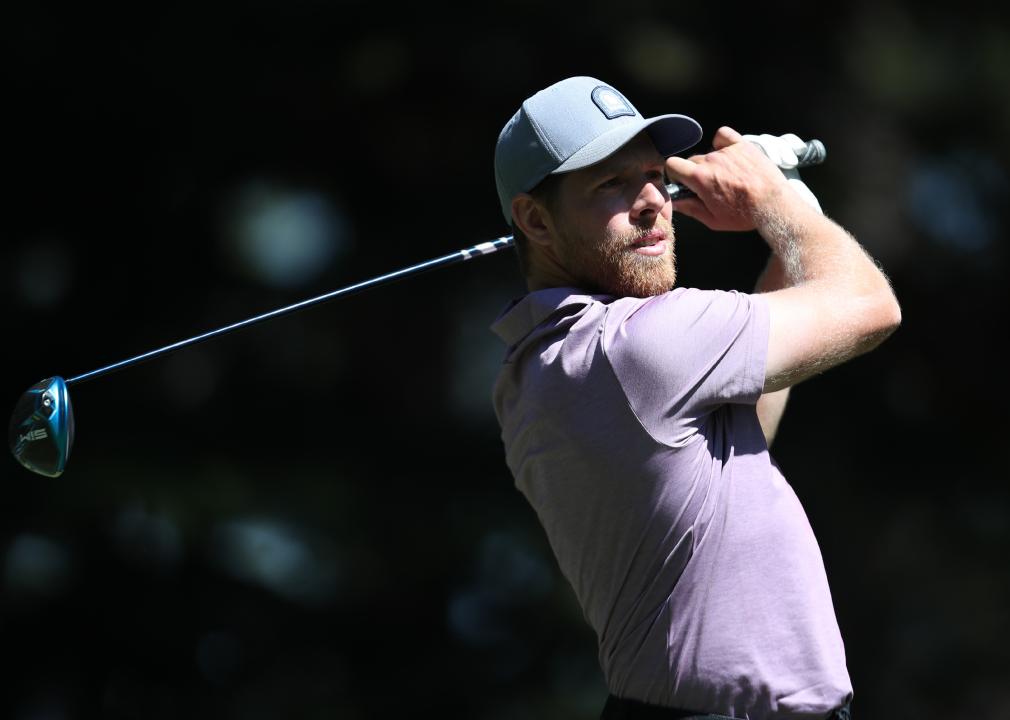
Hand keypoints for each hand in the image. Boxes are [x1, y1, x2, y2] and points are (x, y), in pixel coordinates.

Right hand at [665, 127, 819, 230]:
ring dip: (712, 162)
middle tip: (709, 186)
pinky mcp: (741, 145)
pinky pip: (723, 135)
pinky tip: (727, 153)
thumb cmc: (744, 215)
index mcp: (700, 178)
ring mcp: (727, 151)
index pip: (672, 164)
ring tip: (727, 176)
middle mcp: (711, 160)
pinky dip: (721, 142)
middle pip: (691, 160)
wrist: (773, 205)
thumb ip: (690, 209)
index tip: (684, 182)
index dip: (675, 174)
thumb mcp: (713, 220)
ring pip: (708, 152)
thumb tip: (676, 202)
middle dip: (695, 172)